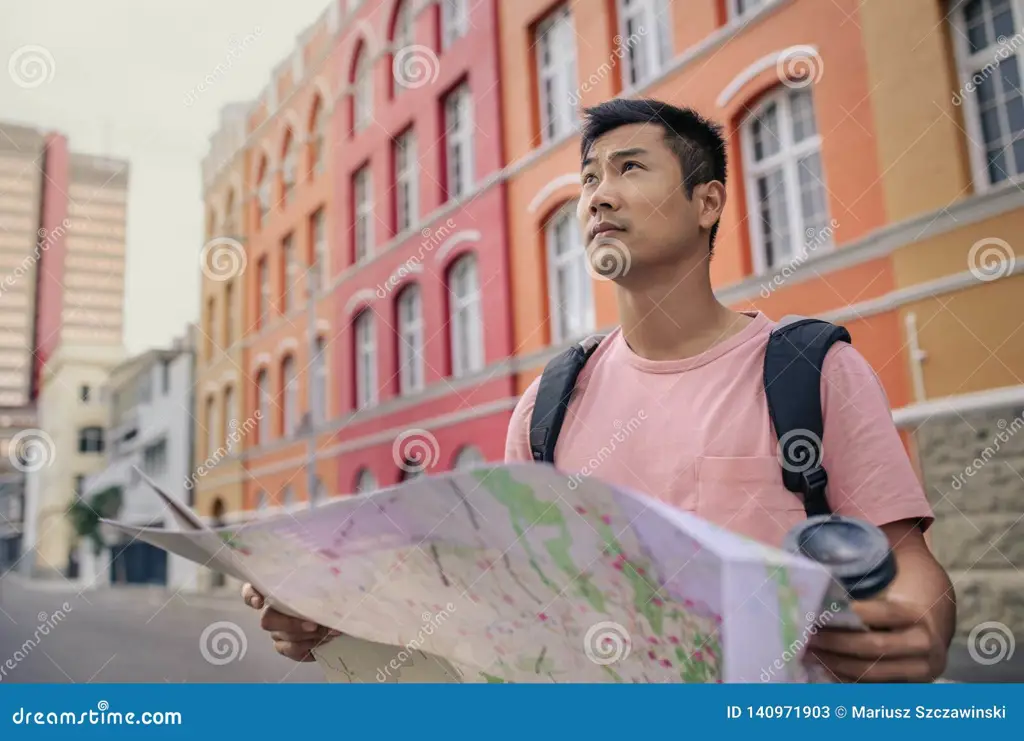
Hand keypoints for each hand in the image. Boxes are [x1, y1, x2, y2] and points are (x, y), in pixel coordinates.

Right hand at [241, 583, 340, 662]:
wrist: (336, 617)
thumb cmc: (327, 596)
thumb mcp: (325, 586)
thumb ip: (320, 586)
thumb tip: (329, 589)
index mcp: (278, 590)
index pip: (252, 589)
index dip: (251, 596)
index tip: (259, 602)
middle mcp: (271, 610)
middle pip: (268, 620)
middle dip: (292, 624)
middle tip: (314, 625)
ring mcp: (276, 630)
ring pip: (281, 637)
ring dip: (305, 637)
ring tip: (327, 633)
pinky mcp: (284, 646)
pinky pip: (289, 650)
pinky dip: (306, 649)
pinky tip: (319, 645)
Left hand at [807, 597, 946, 681]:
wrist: (928, 637)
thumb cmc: (898, 611)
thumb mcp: (891, 598)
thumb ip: (865, 597)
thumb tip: (823, 593)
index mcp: (918, 616)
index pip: (888, 613)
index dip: (857, 612)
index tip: (826, 611)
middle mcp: (924, 644)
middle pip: (876, 645)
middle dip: (837, 642)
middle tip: (809, 636)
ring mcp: (920, 671)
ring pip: (873, 672)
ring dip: (837, 664)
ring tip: (811, 654)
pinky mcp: (909, 688)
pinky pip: (873, 688)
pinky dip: (846, 680)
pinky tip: (825, 670)